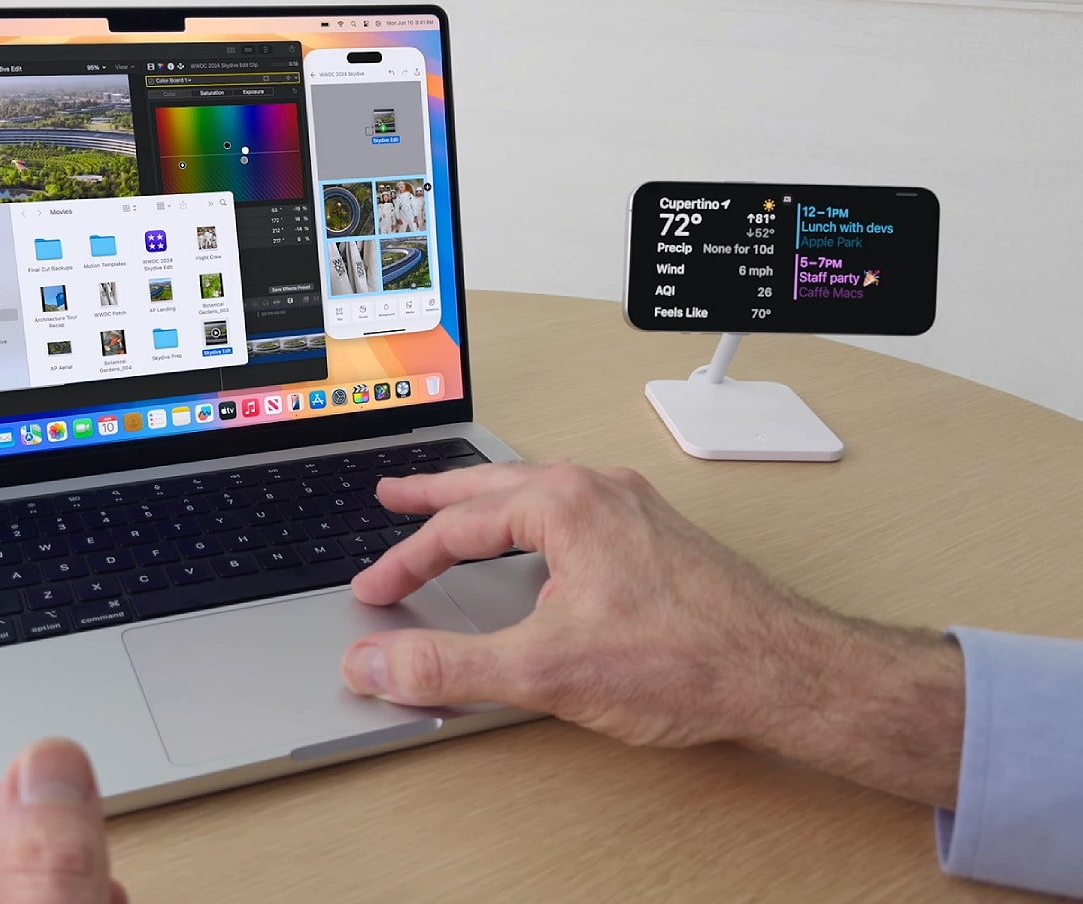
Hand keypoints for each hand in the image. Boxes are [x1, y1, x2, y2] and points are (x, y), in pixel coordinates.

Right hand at [341, 462, 808, 746]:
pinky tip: (535, 544)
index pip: (458, 527)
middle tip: (394, 494)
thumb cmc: (686, 660)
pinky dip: (532, 520)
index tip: (373, 593)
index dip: (404, 562)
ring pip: (537, 492)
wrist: (785, 672)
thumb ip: (448, 666)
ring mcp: (633, 509)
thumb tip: (374, 663)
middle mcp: (599, 490)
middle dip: (437, 496)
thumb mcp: (543, 670)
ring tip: (455, 511)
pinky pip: (574, 510)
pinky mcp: (656, 537)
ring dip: (487, 503)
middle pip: (494, 486)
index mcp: (564, 503)